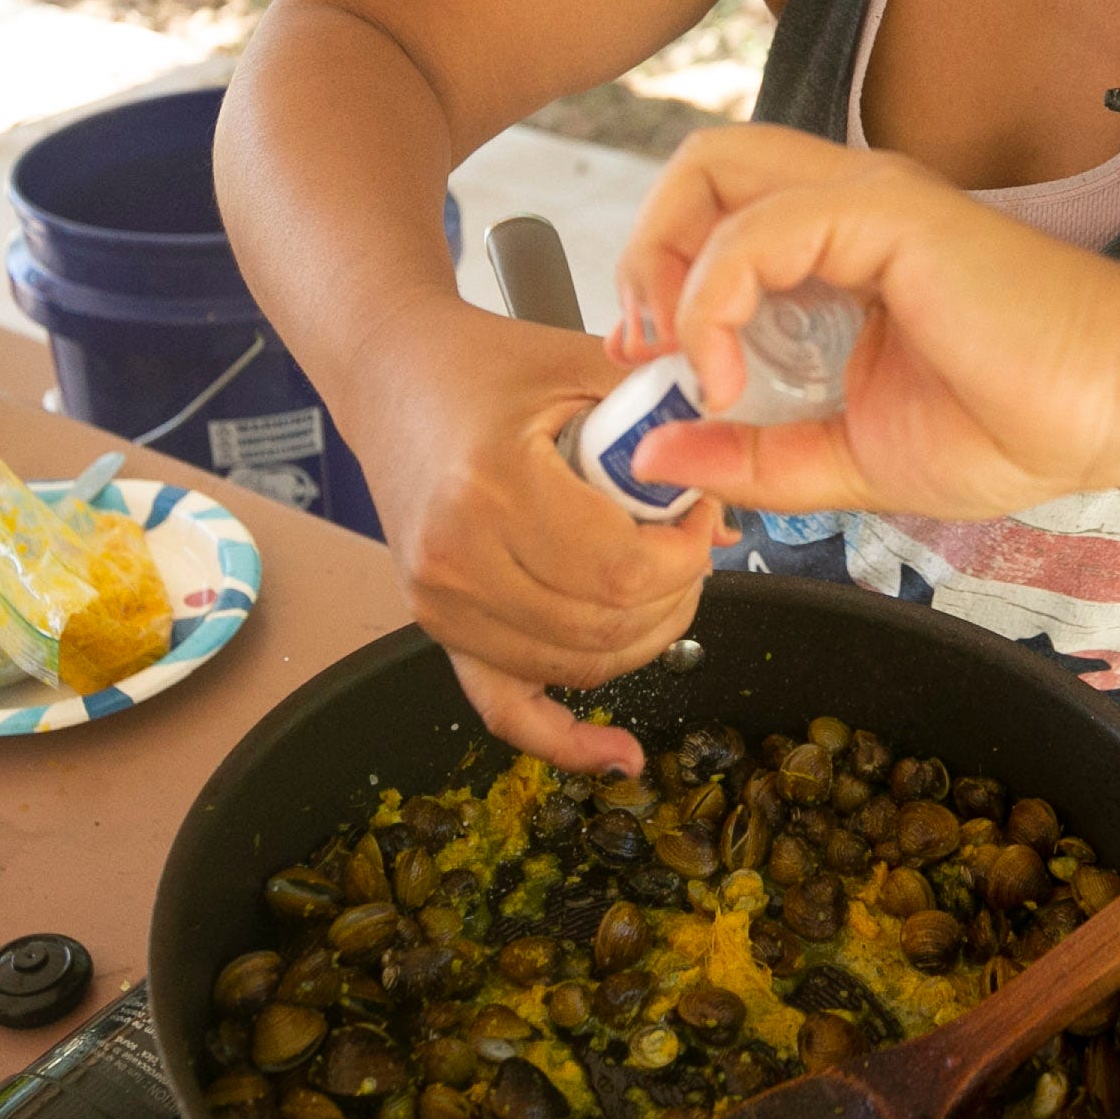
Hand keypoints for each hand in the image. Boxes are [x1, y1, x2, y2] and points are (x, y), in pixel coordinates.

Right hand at [342, 302, 723, 776]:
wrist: (390, 375)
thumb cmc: (487, 365)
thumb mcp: (583, 365)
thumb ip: (665, 425)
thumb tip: (729, 516)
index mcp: (494, 487)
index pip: (624, 570)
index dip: (686, 555)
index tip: (702, 515)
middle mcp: (458, 559)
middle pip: (606, 624)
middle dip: (675, 592)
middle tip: (690, 545)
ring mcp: (441, 603)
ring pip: (579, 665)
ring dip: (643, 638)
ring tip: (663, 586)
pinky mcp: (438, 628)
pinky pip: (508, 711)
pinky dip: (567, 741)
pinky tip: (623, 754)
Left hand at [609, 127, 1119, 518]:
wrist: (1111, 410)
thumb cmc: (1015, 425)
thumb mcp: (846, 460)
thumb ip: (752, 456)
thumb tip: (656, 453)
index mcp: (841, 249)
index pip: (712, 217)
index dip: (658, 281)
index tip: (649, 367)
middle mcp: (846, 207)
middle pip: (698, 169)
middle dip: (643, 252)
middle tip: (647, 349)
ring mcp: (864, 200)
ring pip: (711, 167)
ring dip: (665, 261)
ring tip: (681, 355)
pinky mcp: (884, 213)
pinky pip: (754, 231)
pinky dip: (712, 302)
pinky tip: (729, 377)